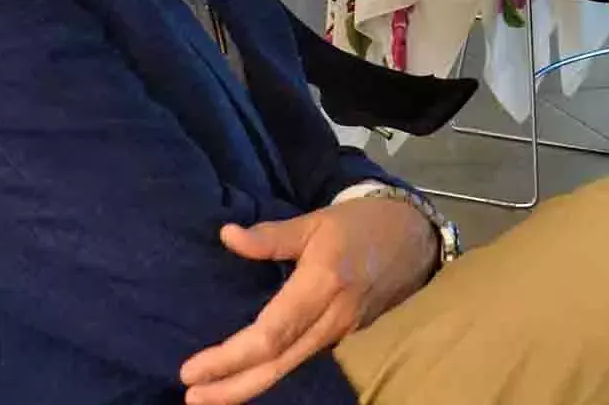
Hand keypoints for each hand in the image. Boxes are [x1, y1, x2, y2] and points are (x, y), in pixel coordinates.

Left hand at [179, 197, 436, 402]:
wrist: (416, 237)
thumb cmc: (360, 225)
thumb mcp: (315, 222)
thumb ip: (270, 236)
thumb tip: (227, 235)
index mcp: (322, 285)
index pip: (270, 334)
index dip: (230, 357)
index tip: (192, 369)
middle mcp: (332, 318)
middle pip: (278, 364)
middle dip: (233, 387)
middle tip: (192, 397)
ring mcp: (342, 332)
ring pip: (290, 367)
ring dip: (249, 385)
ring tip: (210, 394)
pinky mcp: (347, 336)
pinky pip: (303, 359)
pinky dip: (272, 371)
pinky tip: (249, 375)